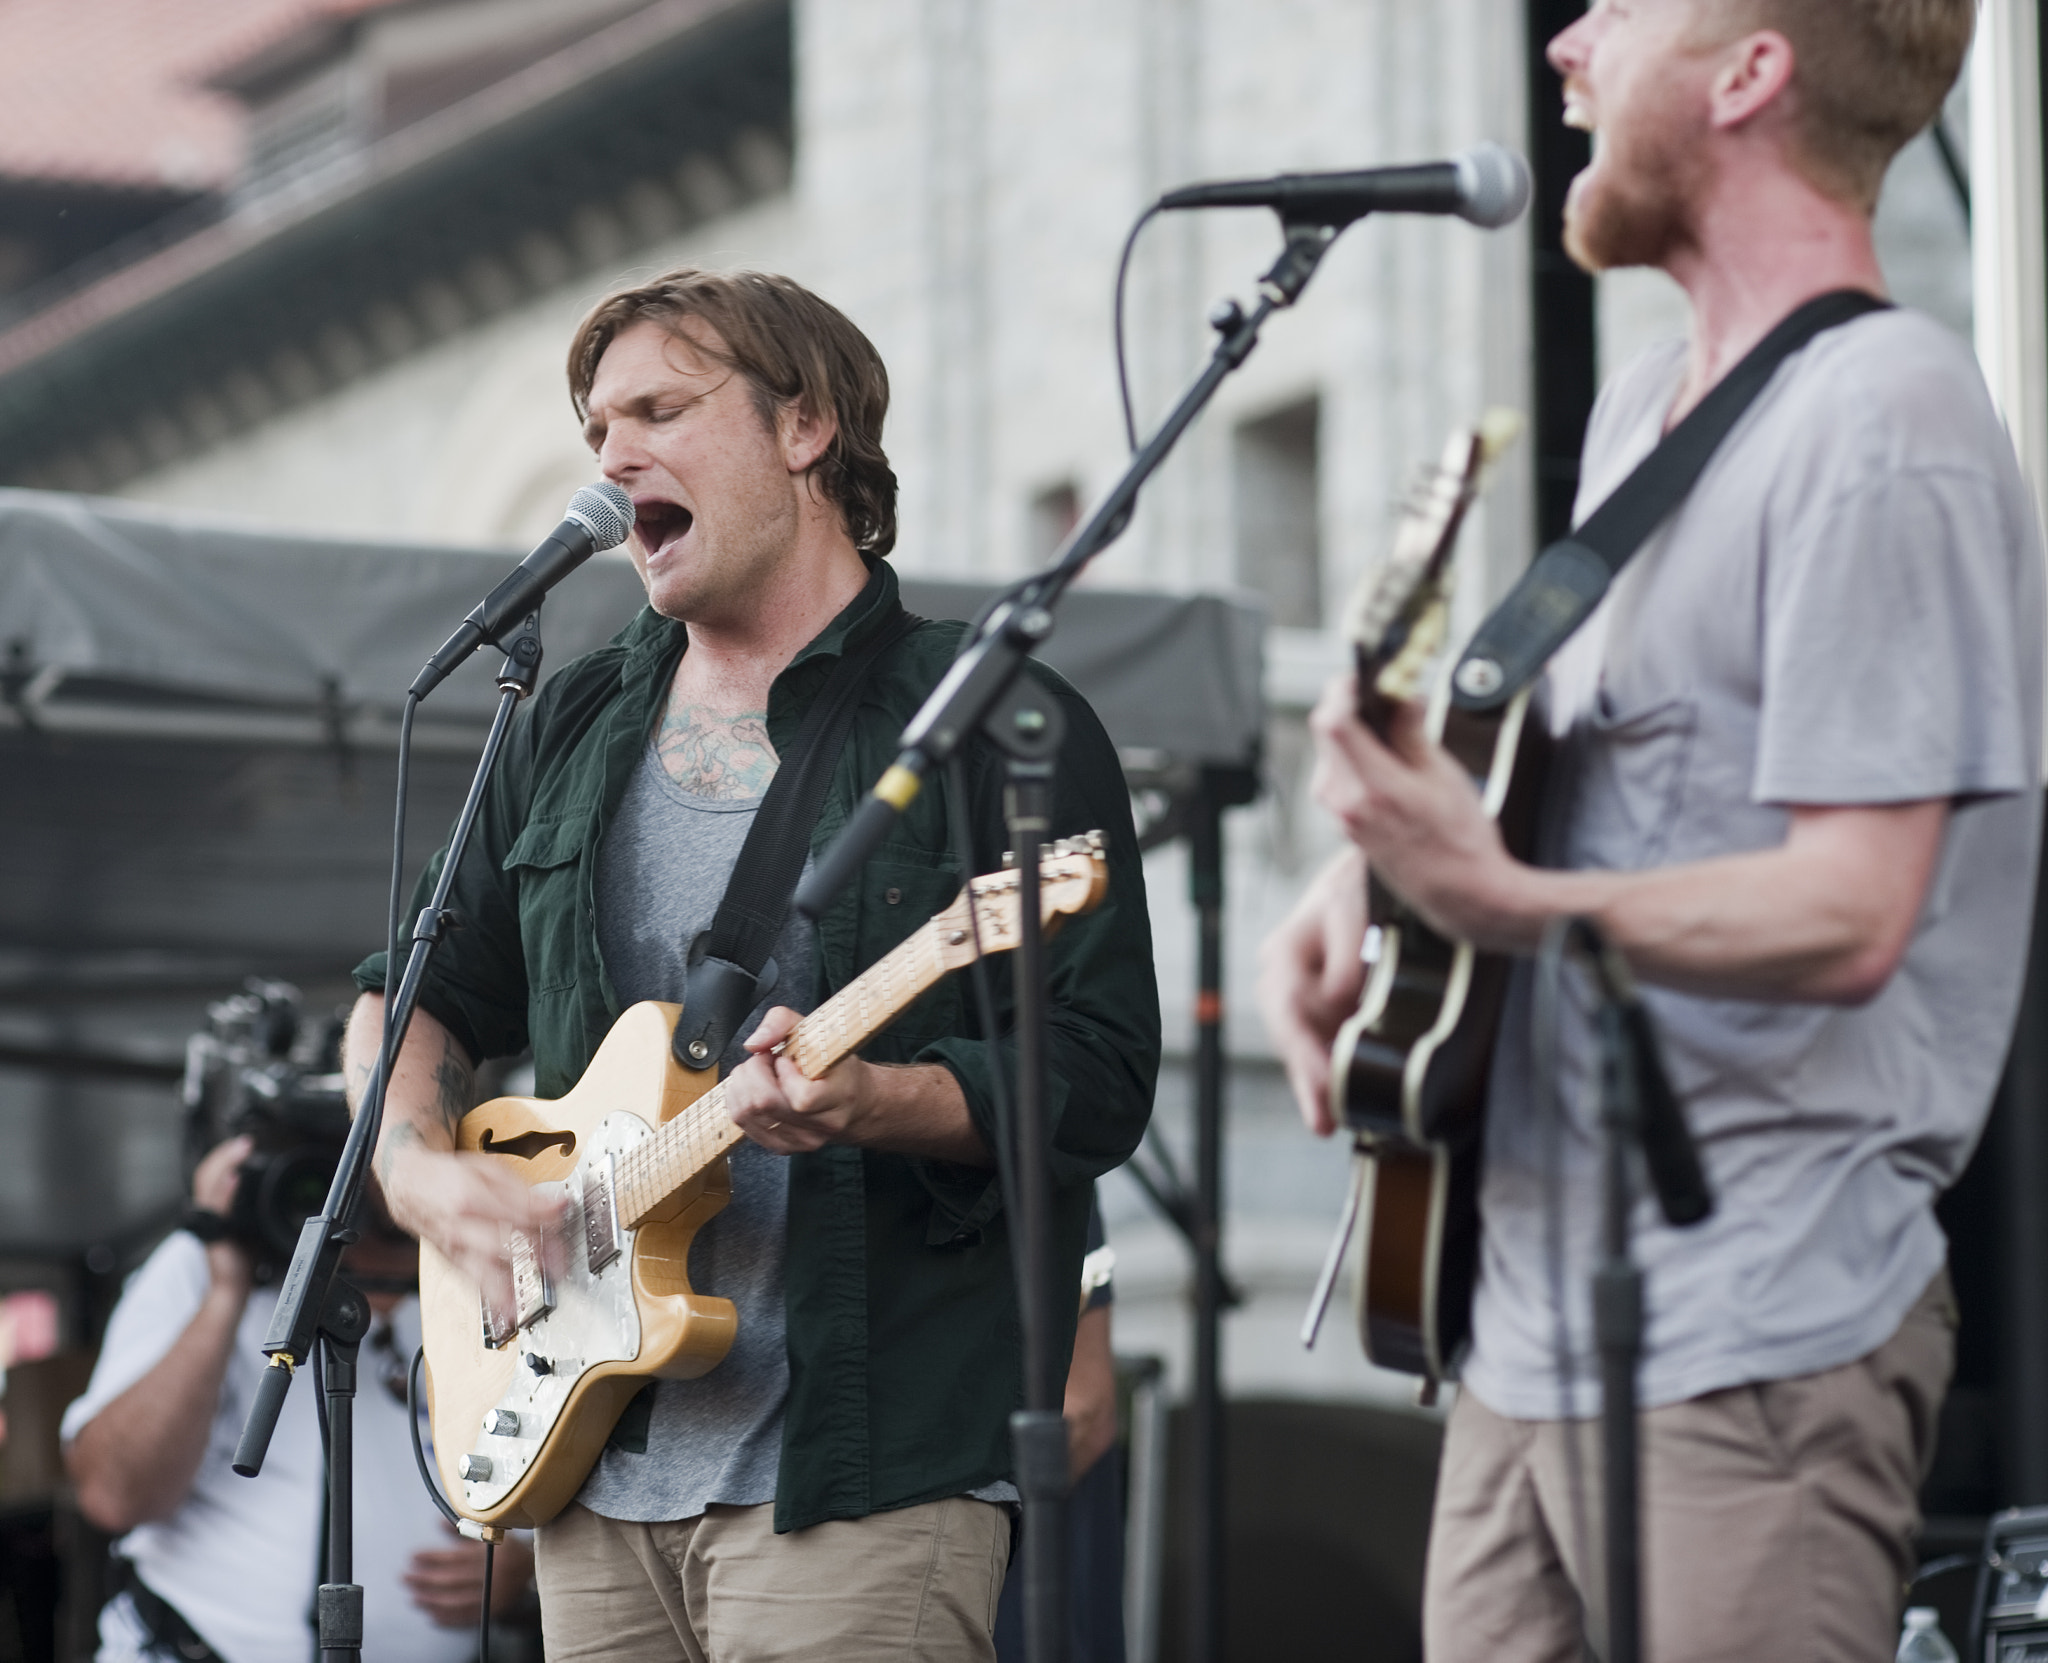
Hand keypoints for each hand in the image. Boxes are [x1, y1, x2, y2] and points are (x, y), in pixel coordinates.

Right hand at [191, 1136, 254, 1299]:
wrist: (232, 1287)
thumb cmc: (241, 1260)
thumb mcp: (249, 1228)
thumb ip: (252, 1209)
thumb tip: (271, 1193)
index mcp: (216, 1209)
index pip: (212, 1175)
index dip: (224, 1157)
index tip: (244, 1144)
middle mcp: (209, 1213)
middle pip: (206, 1174)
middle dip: (224, 1155)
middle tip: (244, 1143)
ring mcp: (210, 1224)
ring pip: (209, 1186)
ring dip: (225, 1164)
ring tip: (240, 1150)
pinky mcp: (216, 1235)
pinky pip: (218, 1209)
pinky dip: (225, 1191)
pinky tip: (235, 1179)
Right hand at [376, 1140, 566, 1315]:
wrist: (409, 1187)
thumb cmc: (450, 1177)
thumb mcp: (488, 1170)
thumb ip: (522, 1191)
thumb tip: (556, 1205)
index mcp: (470, 1197)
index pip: (515, 1212)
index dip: (544, 1216)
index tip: (564, 1218)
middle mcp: (460, 1228)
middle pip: (504, 1244)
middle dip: (535, 1255)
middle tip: (560, 1263)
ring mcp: (455, 1249)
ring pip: (485, 1272)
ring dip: (515, 1286)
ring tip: (538, 1298)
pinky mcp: (454, 1263)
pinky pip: (475, 1283)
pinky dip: (495, 1299)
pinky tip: (513, 1310)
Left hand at [403, 1526, 533, 1627]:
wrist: (537, 1571)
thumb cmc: (510, 1550)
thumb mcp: (493, 1533)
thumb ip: (466, 1530)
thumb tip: (439, 1521)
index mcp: (491, 1553)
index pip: (455, 1556)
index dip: (432, 1557)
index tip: (413, 1557)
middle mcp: (492, 1574)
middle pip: (452, 1579)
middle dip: (425, 1579)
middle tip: (406, 1578)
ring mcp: (493, 1595)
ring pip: (455, 1600)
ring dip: (431, 1599)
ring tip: (414, 1596)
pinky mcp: (493, 1611)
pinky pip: (465, 1617)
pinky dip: (446, 1617)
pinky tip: (431, 1614)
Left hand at [723, 1006, 873, 1154]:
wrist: (850, 1099)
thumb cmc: (832, 1061)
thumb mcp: (814, 1029)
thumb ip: (781, 1022)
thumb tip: (753, 1044)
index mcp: (839, 1097)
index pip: (802, 1099)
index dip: (784, 1073)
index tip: (785, 1060)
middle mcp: (821, 1126)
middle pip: (765, 1104)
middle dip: (754, 1071)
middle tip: (766, 1058)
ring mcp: (801, 1141)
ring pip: (747, 1114)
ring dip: (744, 1084)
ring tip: (762, 1072)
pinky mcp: (782, 1148)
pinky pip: (741, 1123)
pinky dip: (739, 1099)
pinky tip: (756, 1088)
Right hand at [1256, 849, 1368, 1135]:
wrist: (1376, 873)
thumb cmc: (1360, 884)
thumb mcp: (1350, 907)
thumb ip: (1342, 952)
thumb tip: (1337, 997)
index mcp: (1285, 954)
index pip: (1286, 1011)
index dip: (1303, 1054)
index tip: (1321, 1085)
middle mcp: (1286, 978)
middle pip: (1290, 1038)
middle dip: (1307, 1079)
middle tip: (1324, 1121)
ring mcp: (1305, 995)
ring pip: (1304, 1046)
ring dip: (1317, 1082)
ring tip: (1329, 1119)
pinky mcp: (1327, 1007)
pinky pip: (1324, 1044)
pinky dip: (1332, 1070)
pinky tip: (1342, 1099)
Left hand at [1307, 676, 1516, 947]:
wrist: (1461, 896)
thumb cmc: (1461, 843)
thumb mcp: (1443, 776)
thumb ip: (1412, 733)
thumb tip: (1400, 698)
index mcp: (1371, 787)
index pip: (1333, 722)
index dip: (1342, 690)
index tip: (1361, 678)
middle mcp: (1346, 802)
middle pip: (1327, 733)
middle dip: (1351, 707)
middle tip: (1384, 697)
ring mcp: (1340, 816)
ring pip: (1331, 753)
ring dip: (1354, 733)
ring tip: (1394, 729)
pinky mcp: (1344, 824)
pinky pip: (1338, 776)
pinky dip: (1355, 757)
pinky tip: (1387, 758)